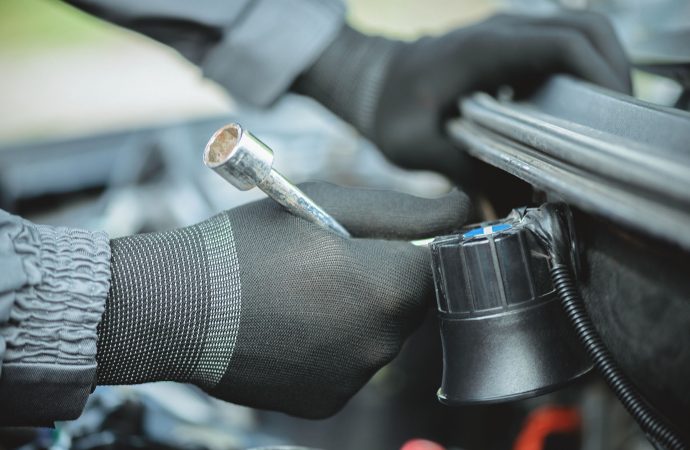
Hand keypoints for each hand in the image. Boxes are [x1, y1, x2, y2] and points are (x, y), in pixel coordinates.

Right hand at [97, 182, 470, 417]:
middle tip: (331, 258)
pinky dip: (336, 345)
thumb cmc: (244, 248)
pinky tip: (294, 325)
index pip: (438, 261)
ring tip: (305, 292)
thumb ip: (403, 207)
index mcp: (384, 286)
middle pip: (411, 302)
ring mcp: (353, 378)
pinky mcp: (328, 402)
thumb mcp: (323, 203)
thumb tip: (462, 209)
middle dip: (385, 277)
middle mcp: (379, 341)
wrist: (174, 307)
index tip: (385, 235)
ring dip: (359, 311)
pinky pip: (352, 365)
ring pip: (381, 335)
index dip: (414, 242)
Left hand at [374, 11, 630, 179]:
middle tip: (616, 127)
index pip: (566, 44)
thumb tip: (509, 209)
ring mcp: (511, 35)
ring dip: (600, 73)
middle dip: (614, 73)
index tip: (612, 120)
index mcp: (486, 49)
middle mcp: (506, 31)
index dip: (602, 76)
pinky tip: (571, 120)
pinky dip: (578, 77)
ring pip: (580, 36)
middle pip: (589, 29)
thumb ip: (463, 173)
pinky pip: (560, 51)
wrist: (371, 82)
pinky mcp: (511, 48)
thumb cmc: (387, 111)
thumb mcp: (416, 147)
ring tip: (600, 126)